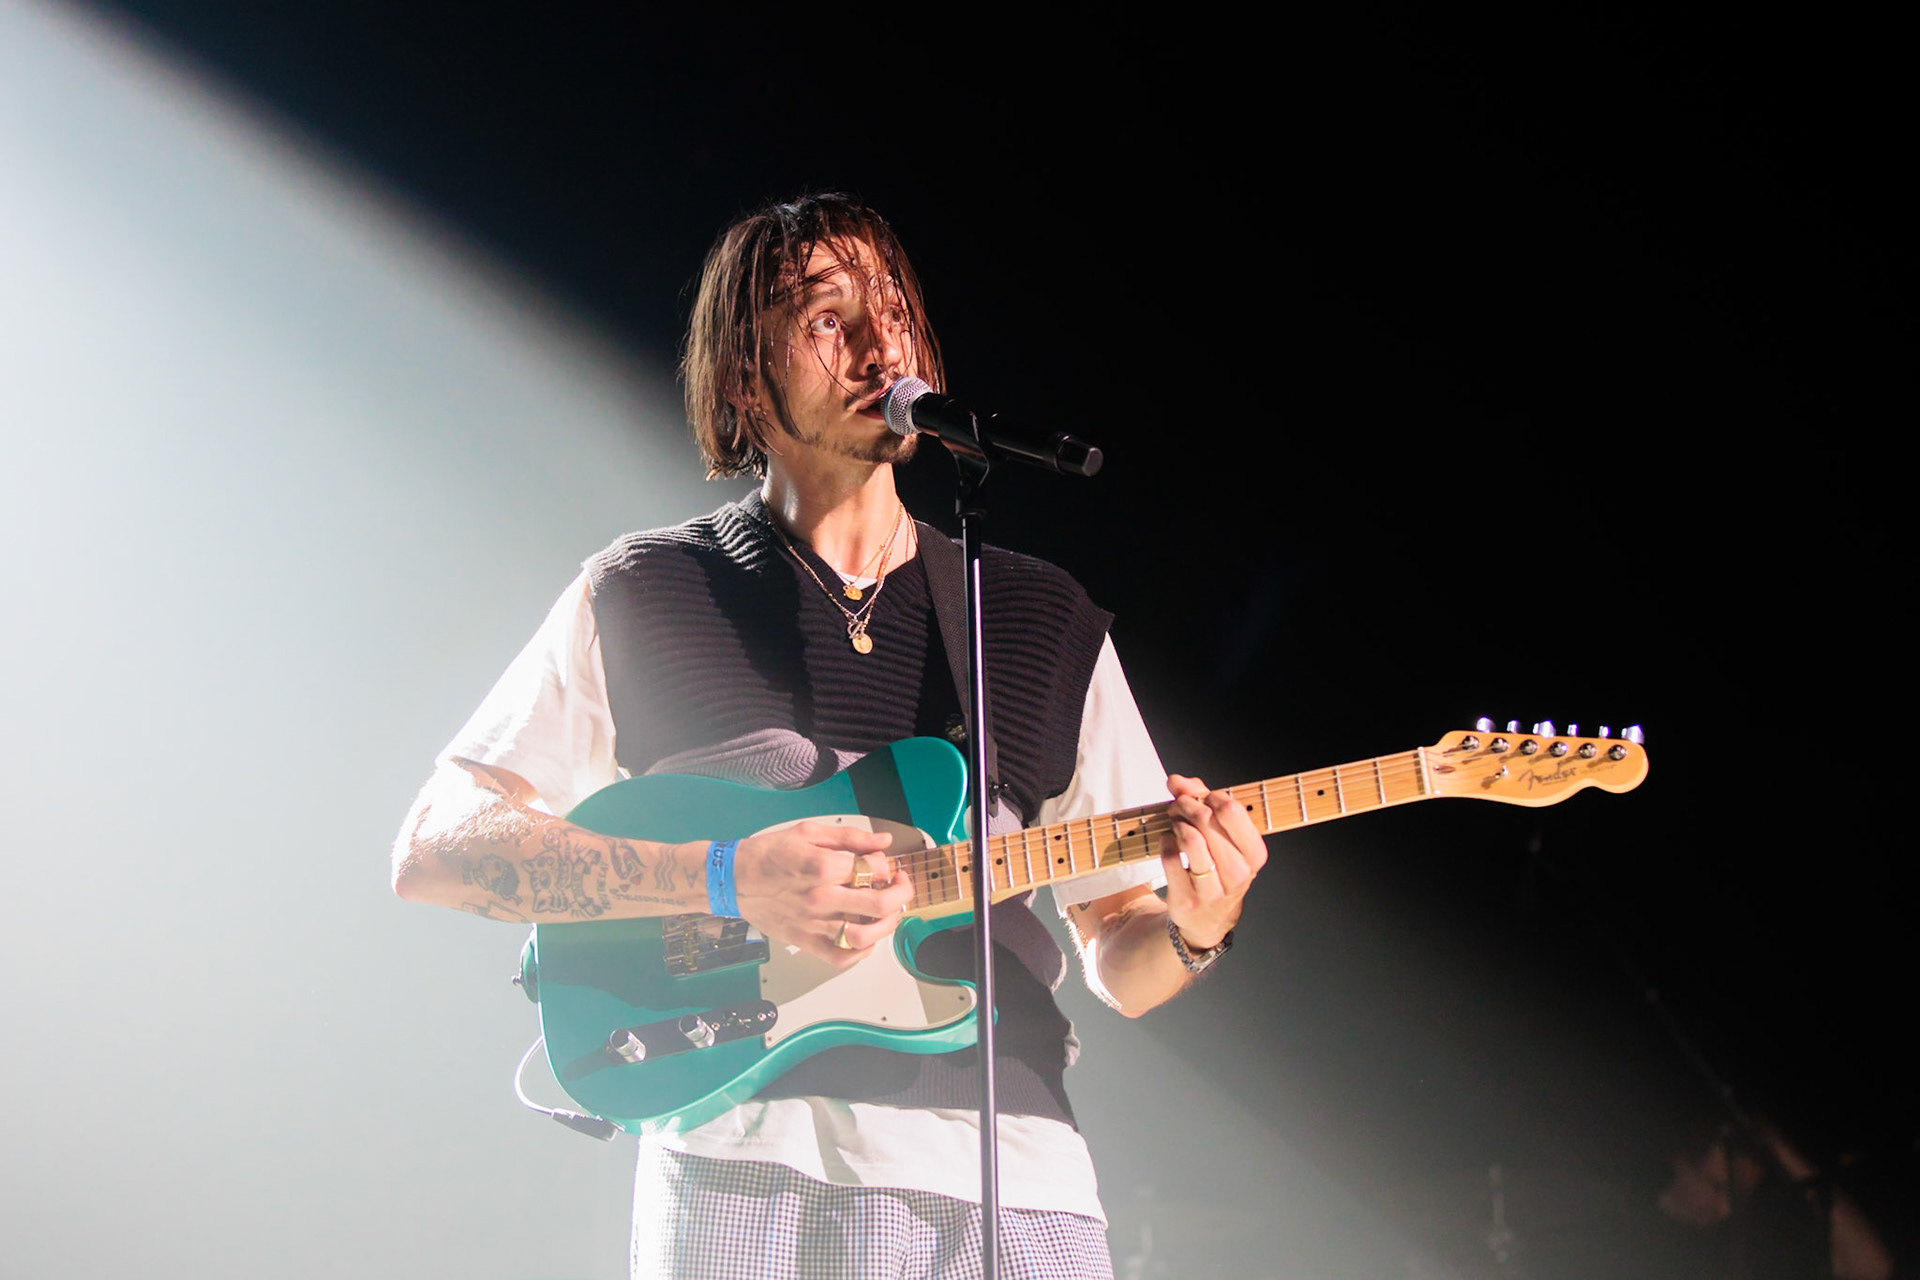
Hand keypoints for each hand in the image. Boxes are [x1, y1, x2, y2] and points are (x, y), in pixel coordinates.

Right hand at [731, 821, 915, 966]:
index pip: (876, 870)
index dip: (888, 867)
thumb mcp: (808, 832)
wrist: (733, 878)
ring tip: (887, 913)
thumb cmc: (769, 852)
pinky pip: (841, 957)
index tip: (884, 865)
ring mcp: (813, 924)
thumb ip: (849, 837)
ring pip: (865, 936)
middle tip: (900, 887)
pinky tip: (865, 938)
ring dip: (886, 925)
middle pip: (879, 905)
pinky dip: (860, 953)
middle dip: (900, 895)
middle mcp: (821, 898)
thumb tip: (882, 842)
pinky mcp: (804, 941)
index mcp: (823, 866)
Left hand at [1160, 774, 1266, 949]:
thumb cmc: (1218, 868)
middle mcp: (1238, 873)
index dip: (1209, 796)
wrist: (1208, 918)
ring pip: (1189, 838)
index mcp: (1254, 854)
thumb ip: (1201, 800)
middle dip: (1186, 805)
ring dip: (1176, 822)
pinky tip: (1168, 841)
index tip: (1200, 797)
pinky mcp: (1187, 898)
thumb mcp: (1222, 836)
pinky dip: (1164, 841)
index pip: (1232, 810)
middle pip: (1206, 820)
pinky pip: (1170, 856)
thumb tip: (1177, 781)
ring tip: (1174, 822)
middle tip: (1178, 806)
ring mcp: (1213, 889)